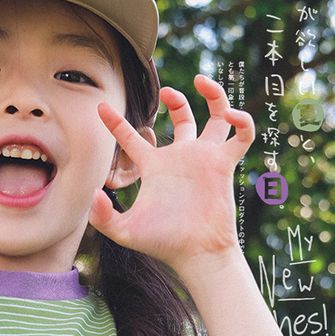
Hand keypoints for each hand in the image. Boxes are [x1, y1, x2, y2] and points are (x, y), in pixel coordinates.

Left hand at [88, 74, 254, 272]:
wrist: (195, 254)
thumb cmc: (162, 244)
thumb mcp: (124, 231)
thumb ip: (102, 216)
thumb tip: (93, 194)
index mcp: (154, 167)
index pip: (130, 138)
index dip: (114, 121)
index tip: (101, 106)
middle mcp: (180, 158)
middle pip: (183, 118)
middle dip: (176, 100)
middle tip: (168, 92)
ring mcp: (204, 159)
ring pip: (216, 117)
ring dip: (214, 96)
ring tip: (203, 82)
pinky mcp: (224, 165)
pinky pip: (241, 134)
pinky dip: (241, 120)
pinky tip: (230, 114)